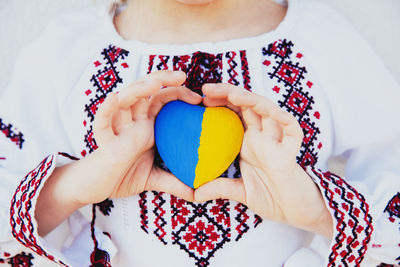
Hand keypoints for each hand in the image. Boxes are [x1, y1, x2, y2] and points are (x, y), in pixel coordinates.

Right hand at [88, 71, 201, 202]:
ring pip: (125, 101)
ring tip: (155, 83)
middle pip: (145, 92)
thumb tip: (197, 194)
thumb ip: (175, 183)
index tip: (198, 100)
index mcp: (146, 126)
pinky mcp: (104, 143)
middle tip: (182, 75)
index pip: (162, 100)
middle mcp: (133, 123)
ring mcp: (118, 130)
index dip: (178, 94)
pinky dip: (106, 111)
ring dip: (138, 89)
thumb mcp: (154, 178)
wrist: (96, 188)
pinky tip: (114, 99)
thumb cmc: (121, 176)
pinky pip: (102, 124)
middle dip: (162, 79)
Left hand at [194, 83, 331, 236]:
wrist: (296, 214)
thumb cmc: (272, 198)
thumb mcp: (239, 191)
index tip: (201, 99)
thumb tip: (194, 193)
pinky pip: (292, 130)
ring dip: (251, 100)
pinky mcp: (292, 153)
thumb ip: (219, 188)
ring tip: (233, 94)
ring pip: (268, 111)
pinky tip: (271, 111)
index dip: (220, 102)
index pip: (235, 113)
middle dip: (228, 93)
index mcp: (249, 142)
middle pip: (247, 106)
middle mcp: (263, 137)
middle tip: (206, 89)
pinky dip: (283, 119)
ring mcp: (278, 142)